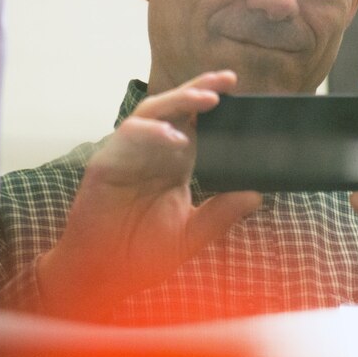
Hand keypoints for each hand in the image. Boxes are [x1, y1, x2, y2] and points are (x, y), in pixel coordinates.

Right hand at [34, 71, 260, 318]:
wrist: (101, 275)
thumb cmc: (141, 255)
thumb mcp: (190, 235)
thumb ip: (220, 215)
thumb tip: (256, 195)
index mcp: (174, 165)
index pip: (197, 124)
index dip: (214, 105)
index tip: (240, 93)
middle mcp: (152, 153)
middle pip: (176, 107)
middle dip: (201, 89)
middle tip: (228, 81)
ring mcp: (128, 154)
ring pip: (153, 111)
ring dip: (180, 101)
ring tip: (208, 100)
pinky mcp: (106, 163)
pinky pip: (128, 135)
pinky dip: (152, 132)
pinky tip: (175, 138)